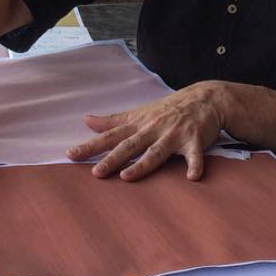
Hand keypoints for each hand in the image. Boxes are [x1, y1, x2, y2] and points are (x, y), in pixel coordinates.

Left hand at [65, 82, 229, 181]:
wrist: (205, 98)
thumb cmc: (168, 108)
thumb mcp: (139, 113)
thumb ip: (113, 121)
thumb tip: (86, 121)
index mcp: (139, 124)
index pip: (110, 136)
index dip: (91, 146)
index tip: (71, 155)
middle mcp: (153, 128)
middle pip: (130, 146)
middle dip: (112, 159)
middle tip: (96, 173)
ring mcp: (174, 134)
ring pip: (156, 151)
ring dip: (142, 164)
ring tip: (127, 177)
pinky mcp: (194, 140)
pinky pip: (194, 155)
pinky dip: (194, 165)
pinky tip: (192, 177)